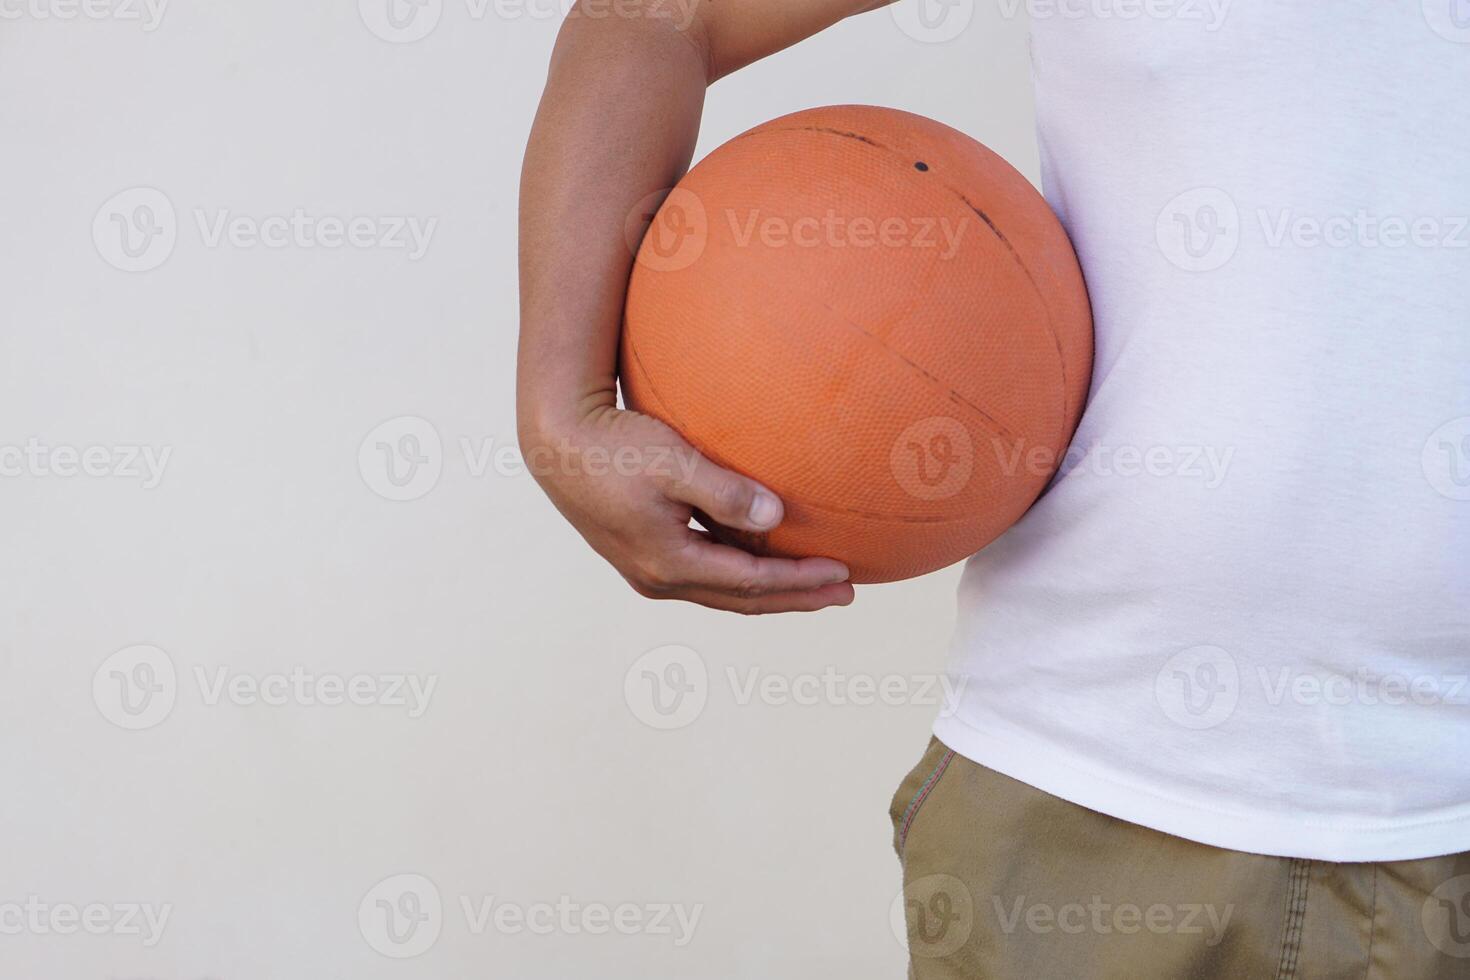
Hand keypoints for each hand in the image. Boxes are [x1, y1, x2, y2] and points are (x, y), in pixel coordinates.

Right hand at [521, 406, 853, 612]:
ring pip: (724, 591)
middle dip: (796, 597)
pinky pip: (707, 575)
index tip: (844, 573)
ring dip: (771, 590)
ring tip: (812, 584)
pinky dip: (742, 574)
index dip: (800, 582)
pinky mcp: (642, 554)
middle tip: (845, 594)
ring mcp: (648, 571)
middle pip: (743, 600)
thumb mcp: (672, 462)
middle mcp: (659, 578)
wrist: (555, 443)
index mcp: (670, 563)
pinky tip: (761, 560)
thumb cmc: (613, 445)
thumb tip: (775, 516)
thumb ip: (725, 491)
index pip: (752, 583)